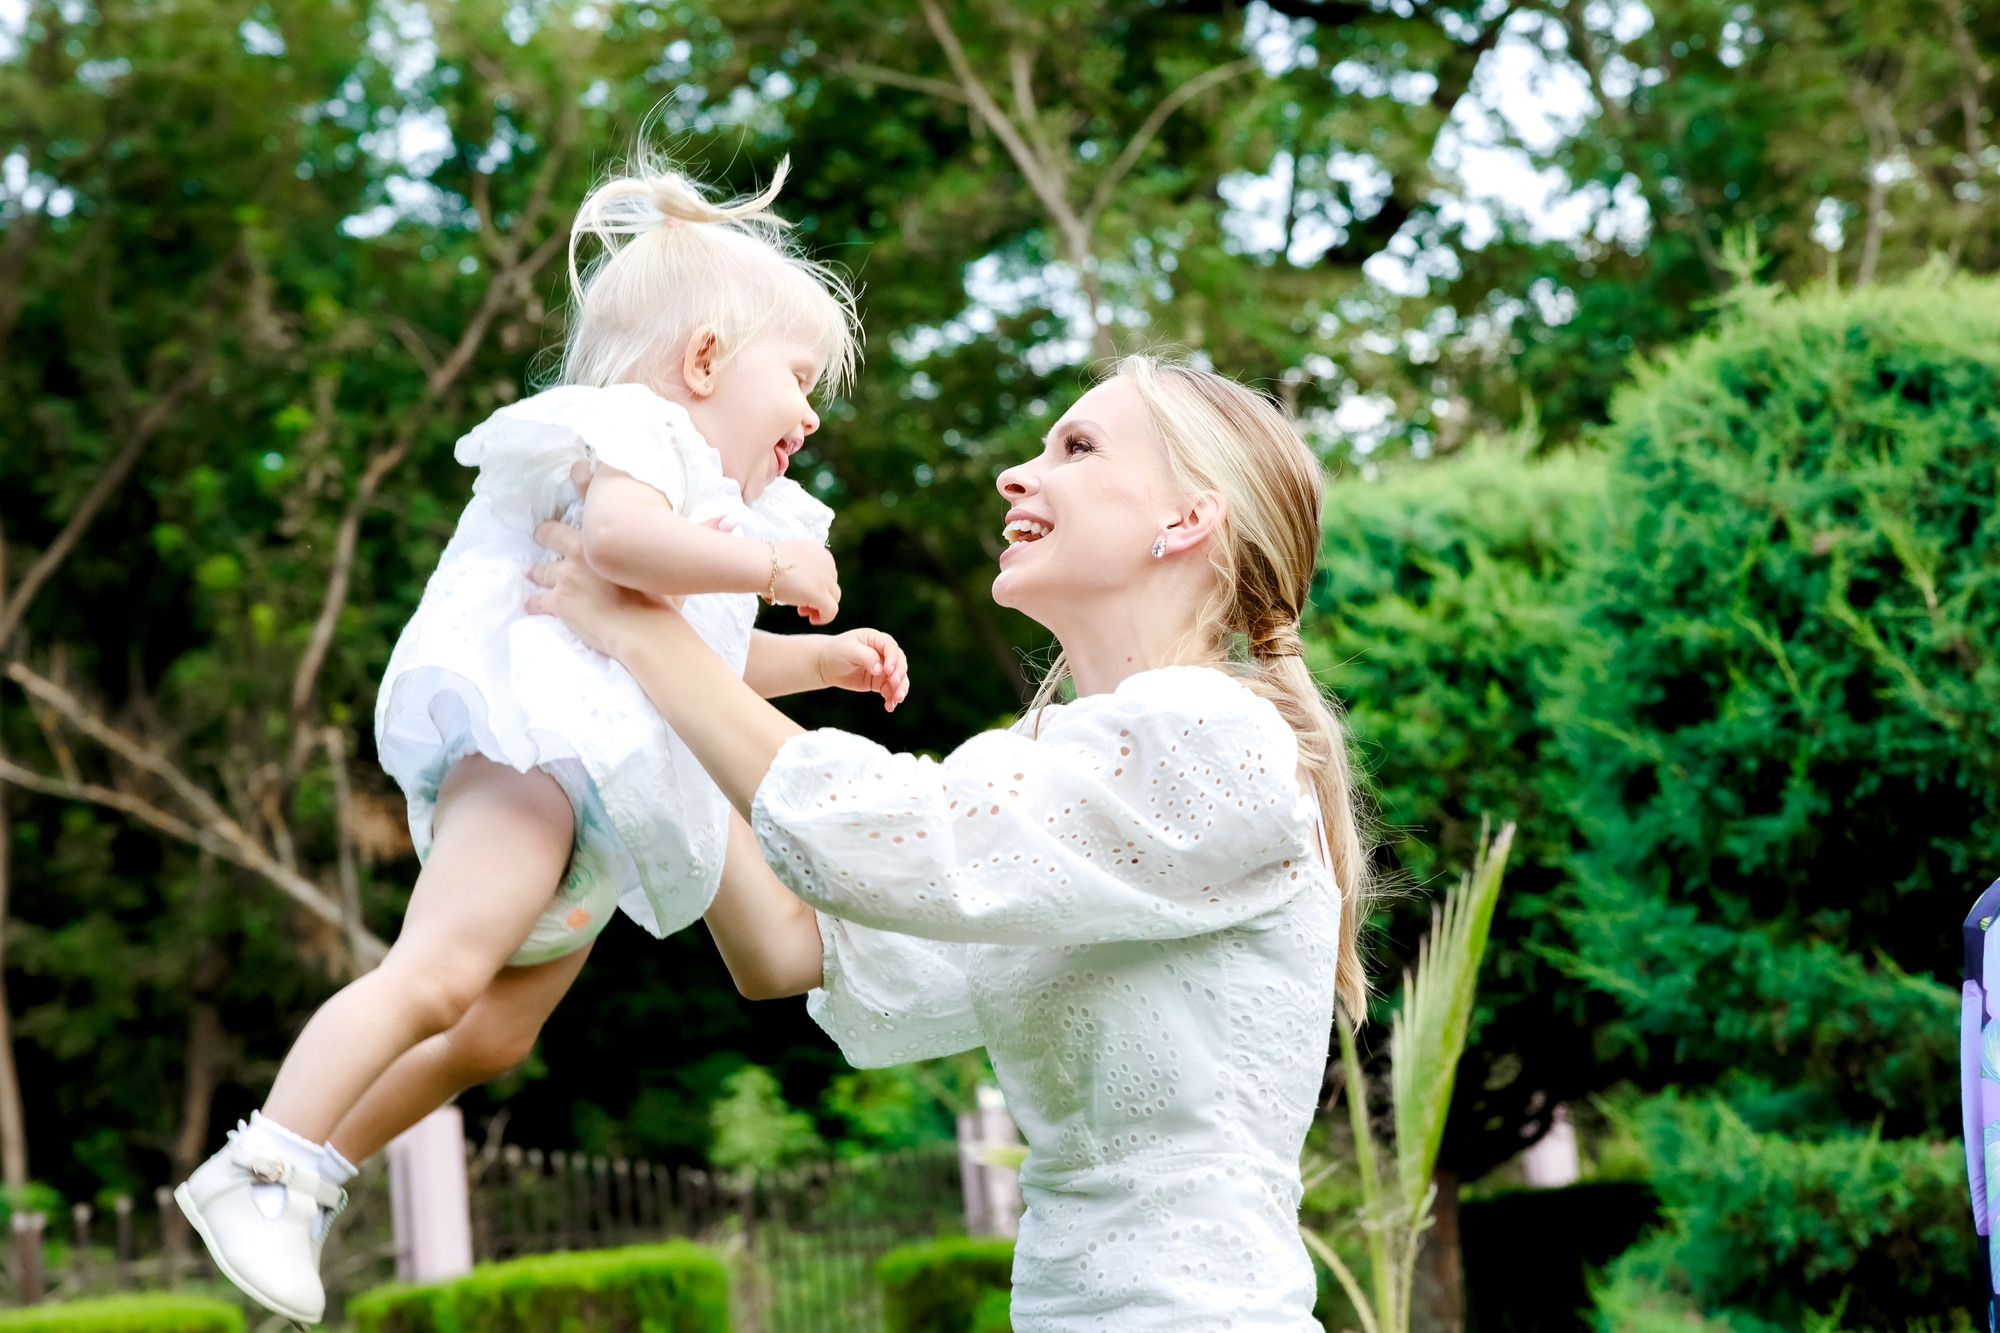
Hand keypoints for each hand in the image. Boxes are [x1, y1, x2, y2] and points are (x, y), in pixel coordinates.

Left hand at [525, 520, 670, 658]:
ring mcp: (566, 578)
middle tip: (539, 536)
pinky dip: (533, 604)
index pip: (580, 517)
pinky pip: (536, 601)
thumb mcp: (652, 568)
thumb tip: (659, 551)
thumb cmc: (656, 600)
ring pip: (540, 571)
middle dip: (543, 536)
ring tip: (532, 575)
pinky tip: (530, 606)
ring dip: (536, 574)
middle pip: (550, 537)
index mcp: (601, 542)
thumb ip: (641, 557)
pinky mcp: (558, 602)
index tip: (562, 518)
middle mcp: (580, 554)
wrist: (643, 628)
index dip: (569, 514)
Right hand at [770, 540, 840, 625]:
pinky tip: (812, 620)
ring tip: (803, 612)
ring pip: (834, 597)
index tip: (800, 593)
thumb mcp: (790, 559)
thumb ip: (800, 568)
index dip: (816, 586)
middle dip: (818, 596)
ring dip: (820, 607)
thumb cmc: (765, 563)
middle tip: (801, 606)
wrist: (760, 565)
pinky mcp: (821, 594)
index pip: (826, 573)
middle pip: (831, 585)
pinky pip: (831, 611)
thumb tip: (801, 584)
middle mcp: (826, 562)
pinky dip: (824, 618)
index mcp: (819, 552)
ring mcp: (825, 578)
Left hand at [816, 628, 909, 710]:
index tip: (888, 671)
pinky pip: (891, 690)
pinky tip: (889, 706)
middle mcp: (884, 653)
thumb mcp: (849, 650)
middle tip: (894, 684)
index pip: (891, 647)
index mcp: (877, 639)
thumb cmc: (837, 652)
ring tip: (897, 699)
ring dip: (900, 689)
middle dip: (899, 674)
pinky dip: (892, 698)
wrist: (827, 665)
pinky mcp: (880, 682)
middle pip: (900, 663)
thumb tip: (881, 670)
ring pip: (899, 678)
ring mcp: (884, 668)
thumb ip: (866, 657)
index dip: (893, 658)